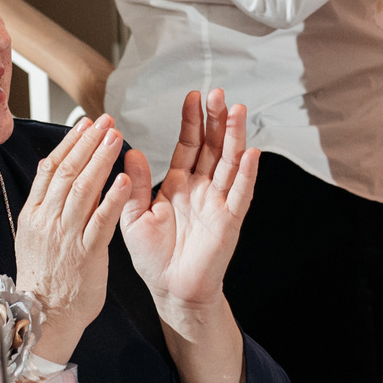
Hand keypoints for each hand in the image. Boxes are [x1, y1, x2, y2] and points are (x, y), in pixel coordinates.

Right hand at [14, 115, 136, 361]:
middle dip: (88, 143)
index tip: (85, 123)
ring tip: (116, 137)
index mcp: (34, 214)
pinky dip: (112, 197)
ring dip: (101, 160)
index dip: (69, 143)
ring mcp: (66, 236)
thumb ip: (47, 207)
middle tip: (106, 121)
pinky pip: (100, 220)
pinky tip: (125, 179)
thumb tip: (58, 175)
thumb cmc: (45, 278)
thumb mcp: (36, 237)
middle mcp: (48, 220)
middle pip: (68, 172)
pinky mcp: (86, 253)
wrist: (45, 317)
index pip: (50, 168)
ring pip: (83, 189)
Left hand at [120, 89, 261, 321]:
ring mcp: (218, 202)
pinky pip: (240, 193)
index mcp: (178, 184)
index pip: (188, 145)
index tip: (192, 97)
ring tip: (236, 110)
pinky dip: (247, 173)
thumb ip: (134, 185)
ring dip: (234, 137)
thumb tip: (130, 152)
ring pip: (229, 163)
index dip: (191, 122)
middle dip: (215, 120)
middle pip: (213, 146)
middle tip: (217, 93)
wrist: (170, 289)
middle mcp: (201, 188)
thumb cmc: (153, 257)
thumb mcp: (134, 217)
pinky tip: (251, 152)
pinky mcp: (230, 220)